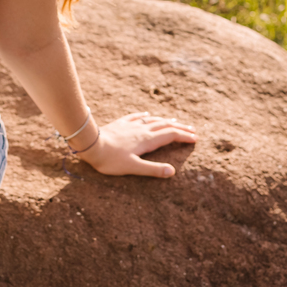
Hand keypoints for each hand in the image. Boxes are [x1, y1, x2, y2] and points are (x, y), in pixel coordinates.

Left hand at [75, 112, 196, 177]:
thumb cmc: (111, 160)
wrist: (90, 144)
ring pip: (153, 120)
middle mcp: (142, 130)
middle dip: (180, 128)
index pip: (170, 135)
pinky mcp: (121, 124)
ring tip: (175, 121)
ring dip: (166, 121)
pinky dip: (146, 116)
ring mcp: (131, 125)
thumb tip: (172, 171)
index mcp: (147, 140)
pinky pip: (137, 117)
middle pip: (165, 126)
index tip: (195, 138)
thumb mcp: (133, 168)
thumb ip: (153, 170)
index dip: (184, 136)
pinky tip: (147, 114)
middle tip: (192, 130)